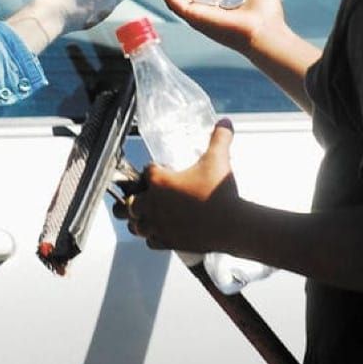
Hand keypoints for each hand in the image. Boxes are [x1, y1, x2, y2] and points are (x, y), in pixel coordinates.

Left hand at [116, 121, 239, 252]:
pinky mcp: (168, 242)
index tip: (161, 171)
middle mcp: (153, 204)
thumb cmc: (220, 191)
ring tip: (149, 214)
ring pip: (135, 224)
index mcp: (159, 181)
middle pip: (130, 201)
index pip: (146, 172)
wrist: (232, 224)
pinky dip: (153, 236)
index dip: (153, 170)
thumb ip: (219, 137)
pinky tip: (161, 231)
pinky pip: (150, 241)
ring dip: (139, 219)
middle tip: (148, 194)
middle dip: (137, 197)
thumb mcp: (219, 158)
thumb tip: (226, 121)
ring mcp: (159, 226)